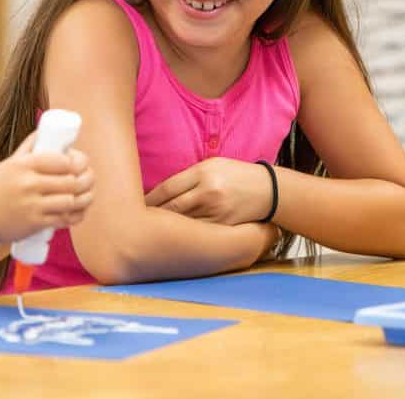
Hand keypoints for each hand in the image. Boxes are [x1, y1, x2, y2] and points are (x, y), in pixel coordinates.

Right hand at [0, 132, 94, 243]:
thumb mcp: (7, 164)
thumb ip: (27, 149)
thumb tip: (44, 131)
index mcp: (23, 165)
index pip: (62, 160)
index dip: (78, 162)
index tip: (81, 163)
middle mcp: (28, 184)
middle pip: (71, 181)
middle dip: (87, 179)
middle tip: (89, 179)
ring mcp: (31, 205)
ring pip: (71, 201)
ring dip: (85, 199)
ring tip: (87, 195)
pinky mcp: (33, 224)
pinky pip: (63, 220)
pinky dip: (75, 216)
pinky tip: (78, 212)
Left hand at [144, 157, 274, 225]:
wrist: (270, 190)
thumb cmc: (236, 174)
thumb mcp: (211, 165)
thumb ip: (186, 178)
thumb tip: (159, 192)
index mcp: (202, 174)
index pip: (166, 189)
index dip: (148, 199)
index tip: (135, 204)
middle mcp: (208, 193)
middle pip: (171, 208)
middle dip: (151, 216)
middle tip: (134, 221)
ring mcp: (217, 212)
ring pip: (182, 224)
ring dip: (164, 229)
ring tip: (147, 232)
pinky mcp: (224, 227)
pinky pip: (198, 234)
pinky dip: (184, 237)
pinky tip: (172, 239)